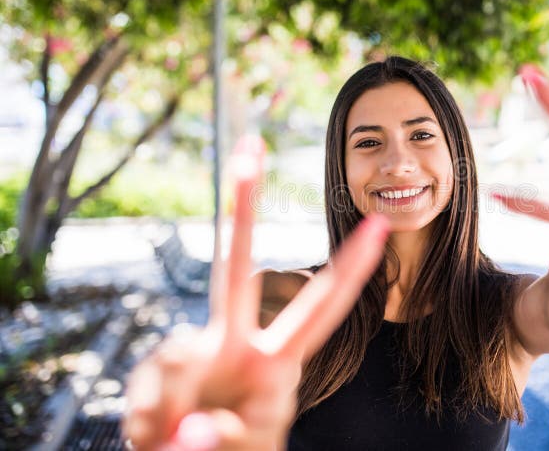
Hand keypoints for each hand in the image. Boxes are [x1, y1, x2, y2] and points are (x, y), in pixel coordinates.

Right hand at [124, 135, 388, 449]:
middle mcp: (236, 344)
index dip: (351, 268)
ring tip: (170, 441)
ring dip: (171, 406)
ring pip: (176, 357)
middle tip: (250, 146)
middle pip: (238, 269)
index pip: (323, 307)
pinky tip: (156, 437)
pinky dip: (149, 421)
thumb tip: (192, 423)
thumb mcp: (251, 450)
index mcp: (278, 361)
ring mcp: (195, 353)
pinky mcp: (157, 371)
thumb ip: (232, 439)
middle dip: (244, 209)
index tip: (380, 221)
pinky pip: (149, 391)